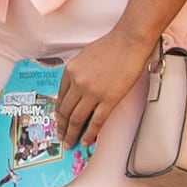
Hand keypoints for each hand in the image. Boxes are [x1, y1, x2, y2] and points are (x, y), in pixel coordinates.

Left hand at [53, 19, 158, 151]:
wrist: (128, 42)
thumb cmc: (110, 46)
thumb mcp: (83, 57)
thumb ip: (77, 74)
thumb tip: (74, 93)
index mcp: (70, 71)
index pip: (60, 98)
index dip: (58, 113)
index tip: (59, 122)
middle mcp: (78, 83)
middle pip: (66, 111)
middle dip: (62, 127)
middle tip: (61, 137)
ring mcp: (92, 92)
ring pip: (77, 119)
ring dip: (72, 134)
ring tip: (70, 143)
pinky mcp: (109, 99)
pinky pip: (96, 121)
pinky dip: (90, 133)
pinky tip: (86, 141)